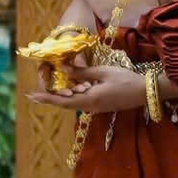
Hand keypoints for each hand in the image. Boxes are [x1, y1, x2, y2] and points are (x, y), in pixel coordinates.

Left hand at [28, 59, 145, 115]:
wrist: (146, 92)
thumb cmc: (126, 79)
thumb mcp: (103, 72)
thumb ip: (82, 72)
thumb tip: (63, 70)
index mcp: (89, 99)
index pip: (61, 101)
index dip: (45, 99)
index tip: (31, 96)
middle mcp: (90, 107)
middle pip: (65, 104)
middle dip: (49, 99)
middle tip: (34, 95)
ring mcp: (96, 108)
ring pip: (73, 103)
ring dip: (61, 97)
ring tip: (48, 92)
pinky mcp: (101, 106)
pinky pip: (82, 102)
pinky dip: (73, 96)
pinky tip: (70, 90)